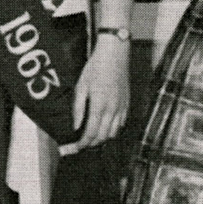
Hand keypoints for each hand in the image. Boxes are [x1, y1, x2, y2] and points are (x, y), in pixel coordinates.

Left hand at [69, 34, 130, 150]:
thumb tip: (75, 127)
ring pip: (114, 133)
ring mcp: (122, 107)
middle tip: (81, 145)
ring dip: (102, 139)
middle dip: (91, 144)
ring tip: (92, 139)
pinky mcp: (127, 104)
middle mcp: (113, 110)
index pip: (91, 133)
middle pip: (103, 136)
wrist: (115, 55)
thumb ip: (78, 108)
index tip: (75, 148)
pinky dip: (112, 130)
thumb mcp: (81, 86)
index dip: (82, 143)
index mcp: (100, 106)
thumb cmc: (95, 68)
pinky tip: (105, 129)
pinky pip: (121, 124)